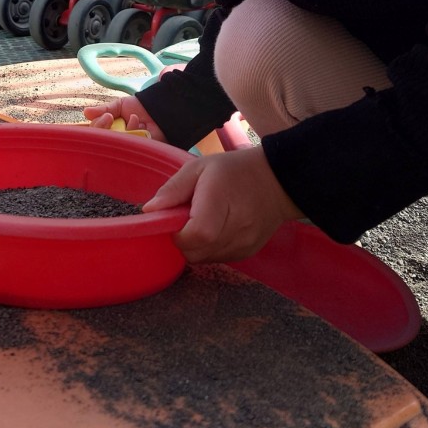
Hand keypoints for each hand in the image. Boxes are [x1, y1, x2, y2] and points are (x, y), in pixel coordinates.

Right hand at [83, 95, 165, 140]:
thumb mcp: (118, 106)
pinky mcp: (139, 151)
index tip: (106, 116)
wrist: (159, 108)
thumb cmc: (139, 107)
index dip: (97, 127)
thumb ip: (103, 110)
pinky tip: (140, 124)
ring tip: (134, 118)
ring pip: (114, 143)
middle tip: (110, 117)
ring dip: (124, 129)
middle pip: (100, 142)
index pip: (95, 134)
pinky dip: (134, 131)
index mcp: (109, 130)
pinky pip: (130, 145)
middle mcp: (115, 141)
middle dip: (104, 128)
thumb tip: (85, 112)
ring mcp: (126, 147)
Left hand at [144, 148, 301, 263]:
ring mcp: (244, 244)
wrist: (278, 181)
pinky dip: (209, 249)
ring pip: (205, 259)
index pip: (196, 235)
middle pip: (197, 252)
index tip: (175, 220)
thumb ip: (173, 189)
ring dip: (195, 246)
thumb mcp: (199, 168)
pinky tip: (215, 230)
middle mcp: (236, 229)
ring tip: (203, 222)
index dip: (178, 233)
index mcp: (221, 202)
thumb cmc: (234, 170)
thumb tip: (149, 210)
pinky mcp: (247, 253)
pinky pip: (217, 259)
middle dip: (183, 240)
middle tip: (187, 219)